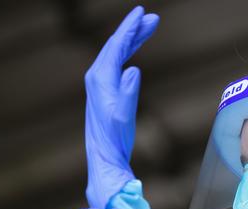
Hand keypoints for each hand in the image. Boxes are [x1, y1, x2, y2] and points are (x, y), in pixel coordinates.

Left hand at [85, 6, 159, 208]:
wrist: (104, 156)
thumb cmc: (115, 138)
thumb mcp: (123, 116)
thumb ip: (128, 91)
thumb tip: (133, 68)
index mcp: (100, 79)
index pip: (116, 45)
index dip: (129, 28)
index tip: (141, 12)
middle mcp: (96, 77)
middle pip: (116, 45)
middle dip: (133, 30)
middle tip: (152, 18)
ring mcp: (98, 84)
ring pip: (116, 53)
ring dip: (132, 40)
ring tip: (148, 29)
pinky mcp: (103, 92)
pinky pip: (115, 64)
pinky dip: (126, 53)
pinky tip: (134, 53)